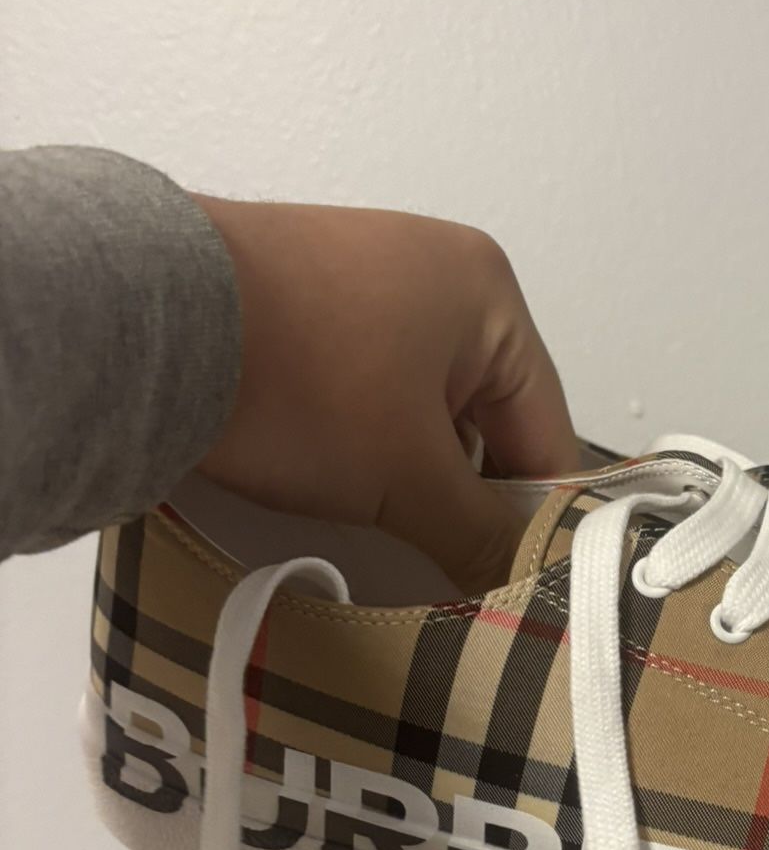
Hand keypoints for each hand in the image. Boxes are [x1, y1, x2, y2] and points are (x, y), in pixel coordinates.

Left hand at [192, 197, 581, 591]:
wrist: (142, 318)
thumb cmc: (302, 384)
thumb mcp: (407, 475)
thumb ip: (479, 533)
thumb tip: (525, 584)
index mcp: (489, 292)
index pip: (546, 426)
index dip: (538, 514)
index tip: (523, 584)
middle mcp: (434, 266)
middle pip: (480, 415)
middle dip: (460, 491)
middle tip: (444, 564)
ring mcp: (358, 271)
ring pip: (414, 404)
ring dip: (402, 468)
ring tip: (376, 527)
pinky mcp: (292, 293)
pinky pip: (354, 382)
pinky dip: (351, 436)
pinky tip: (324, 478)